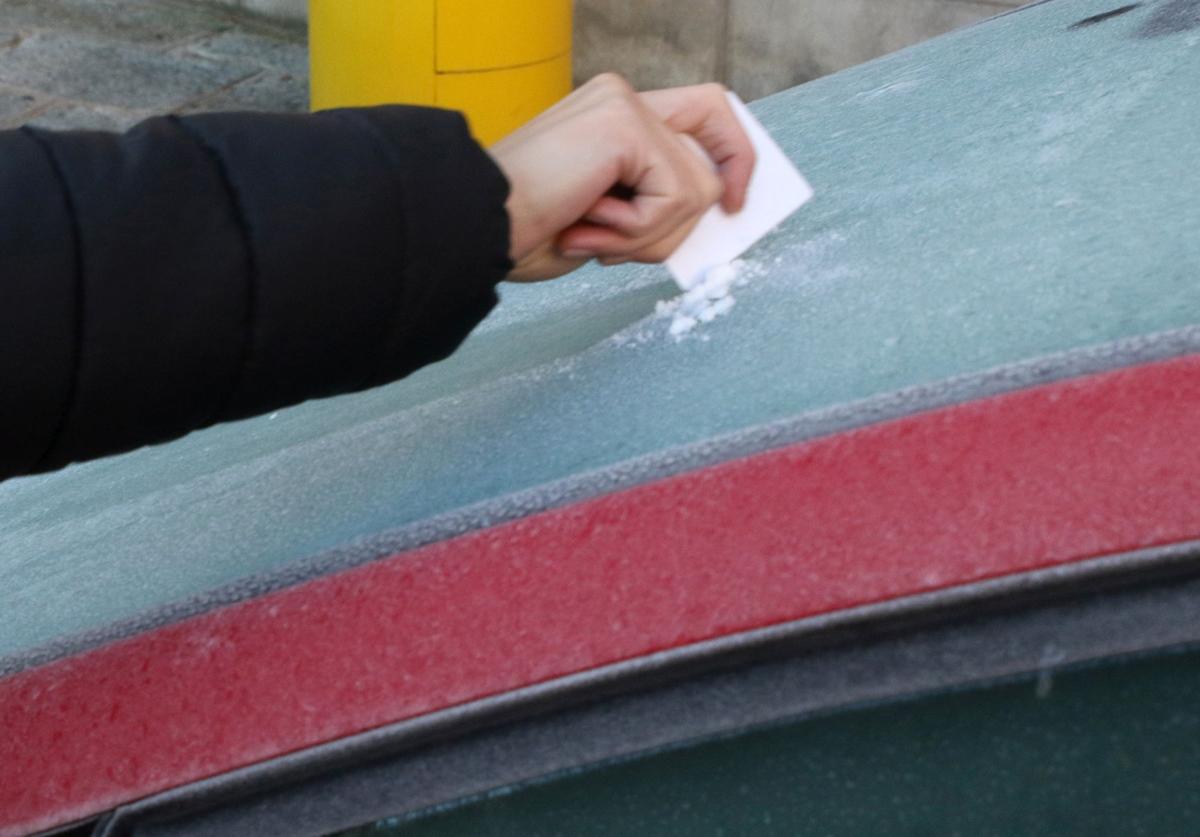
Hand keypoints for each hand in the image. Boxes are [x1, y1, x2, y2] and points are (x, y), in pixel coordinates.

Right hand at [489, 74, 756, 281]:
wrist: (477, 230)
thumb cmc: (525, 230)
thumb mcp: (608, 220)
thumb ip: (656, 205)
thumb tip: (714, 215)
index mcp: (613, 115)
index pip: (706, 113)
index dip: (734, 154)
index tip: (736, 206)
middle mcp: (623, 99)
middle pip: (712, 160)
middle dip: (679, 225)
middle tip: (620, 249)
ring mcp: (624, 106)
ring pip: (697, 190)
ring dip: (646, 237)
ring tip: (590, 237)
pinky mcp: (623, 124)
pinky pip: (676, 196)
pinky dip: (638, 230)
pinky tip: (588, 226)